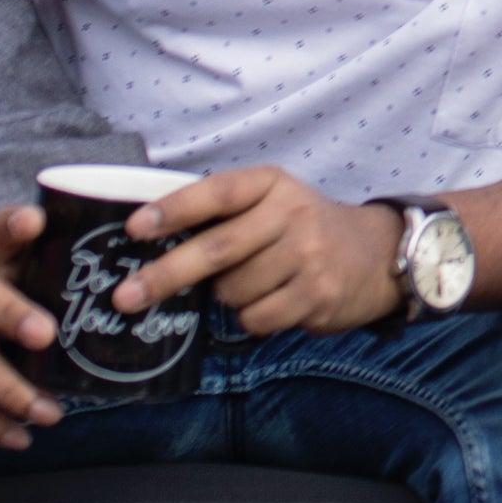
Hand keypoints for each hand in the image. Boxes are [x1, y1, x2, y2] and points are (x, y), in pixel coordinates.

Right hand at [0, 203, 63, 449]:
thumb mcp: (18, 254)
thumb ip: (55, 250)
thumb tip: (130, 257)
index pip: (0, 230)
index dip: (14, 224)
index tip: (34, 221)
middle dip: (14, 319)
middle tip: (47, 335)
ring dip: (10, 392)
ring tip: (49, 412)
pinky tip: (20, 436)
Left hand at [111, 166, 404, 336]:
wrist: (376, 255)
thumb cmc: (302, 229)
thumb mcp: (271, 203)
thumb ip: (224, 215)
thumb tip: (151, 244)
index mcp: (272, 184)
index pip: (216, 193)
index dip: (173, 210)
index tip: (134, 228)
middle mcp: (293, 214)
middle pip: (216, 250)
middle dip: (164, 276)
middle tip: (125, 298)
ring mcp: (308, 255)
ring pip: (232, 292)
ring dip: (226, 297)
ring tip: (255, 283)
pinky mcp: (317, 295)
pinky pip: (255, 318)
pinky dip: (252, 317)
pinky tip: (275, 301)